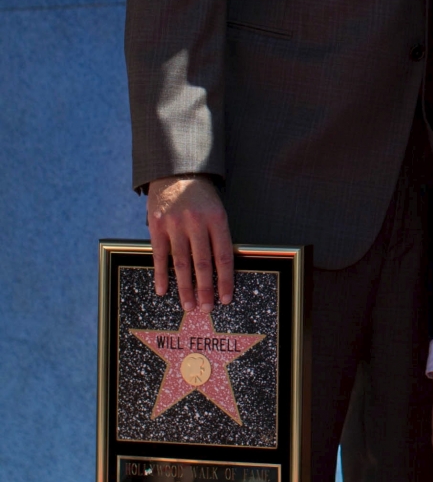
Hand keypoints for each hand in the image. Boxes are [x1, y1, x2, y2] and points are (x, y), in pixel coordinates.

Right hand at [147, 176, 233, 309]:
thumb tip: (221, 272)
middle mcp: (197, 222)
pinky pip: (160, 255)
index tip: (226, 298)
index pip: (223, 256)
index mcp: (217, 219)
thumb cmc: (201, 198)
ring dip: (185, 287)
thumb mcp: (217, 211)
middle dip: (205, 289)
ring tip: (188, 305)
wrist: (177, 173)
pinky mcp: (157, 225)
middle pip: (203, 263)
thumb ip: (218, 236)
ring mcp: (175, 224)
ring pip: (182, 262)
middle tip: (207, 308)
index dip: (225, 280)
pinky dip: (161, 275)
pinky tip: (163, 290)